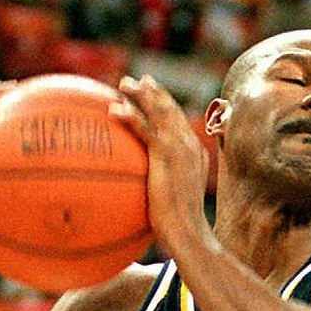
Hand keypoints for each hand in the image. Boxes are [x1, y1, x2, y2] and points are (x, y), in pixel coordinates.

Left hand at [112, 76, 209, 254]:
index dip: (168, 105)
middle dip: (156, 92)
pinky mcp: (166, 155)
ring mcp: (180, 148)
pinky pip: (145, 130)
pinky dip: (131, 116)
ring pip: (160, 112)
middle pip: (172, 111)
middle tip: (142, 79)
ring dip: (143, 95)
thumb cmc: (181, 227)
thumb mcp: (176, 202)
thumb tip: (152, 195)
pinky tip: (115, 109)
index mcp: (195, 154)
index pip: (181, 123)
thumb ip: (166, 189)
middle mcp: (190, 146)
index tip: (155, 94)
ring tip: (125, 84)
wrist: (188, 231)